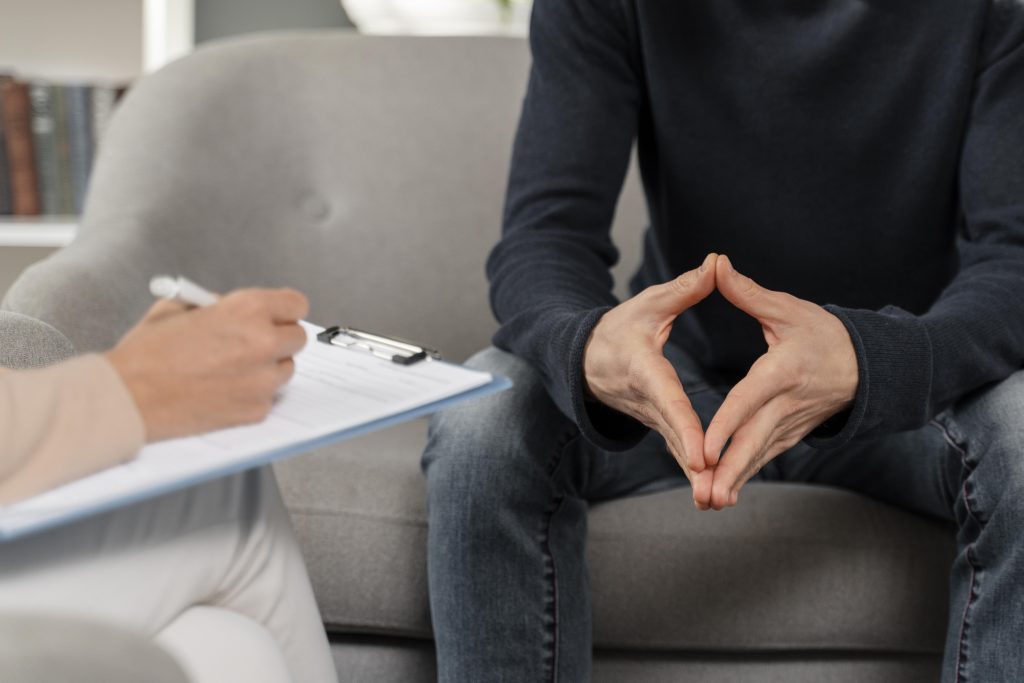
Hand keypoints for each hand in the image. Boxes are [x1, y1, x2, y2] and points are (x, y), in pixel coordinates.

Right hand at [106, 288, 309, 441]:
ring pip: (286, 370)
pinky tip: (224, 390)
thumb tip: (227, 305)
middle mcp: (263, 343)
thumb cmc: (146, 354)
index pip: (296, 304)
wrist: (128, 398)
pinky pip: (269, 397)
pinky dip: (253, 394)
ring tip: (233, 369)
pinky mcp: (256, 409)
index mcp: (247, 310)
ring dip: (269, 367)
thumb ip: (211, 303)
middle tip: (254, 344)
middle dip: (279, 338)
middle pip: (298, 338)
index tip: (277, 316)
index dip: (284, 310)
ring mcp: (263, 380)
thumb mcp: (176, 308)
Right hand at [583, 253, 717, 502]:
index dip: (685, 425)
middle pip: (673, 435)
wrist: (587, 359)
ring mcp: (651, 417)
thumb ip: (685, 289)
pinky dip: (693, 472)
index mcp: (645, 369)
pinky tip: (713, 493)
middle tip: (712, 489)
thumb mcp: (649, 303)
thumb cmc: (620, 327)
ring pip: (675, 448)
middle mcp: (646, 400)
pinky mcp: (659, 425)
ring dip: (695, 476)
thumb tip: (718, 264)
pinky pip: (677, 449)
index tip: (702, 452)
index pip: (668, 399)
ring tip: (717, 500)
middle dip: (692, 463)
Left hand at [700, 255, 857, 509]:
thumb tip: (716, 264)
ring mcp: (791, 423)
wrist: (868, 365)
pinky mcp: (791, 434)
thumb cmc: (825, 333)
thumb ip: (748, 292)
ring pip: (759, 455)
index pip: (749, 400)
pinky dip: (745, 476)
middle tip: (705, 493)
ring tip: (709, 502)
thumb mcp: (788, 309)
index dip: (727, 424)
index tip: (706, 448)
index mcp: (783, 371)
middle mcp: (787, 403)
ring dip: (735, 479)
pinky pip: (765, 457)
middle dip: (728, 468)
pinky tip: (723, 494)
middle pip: (754, 440)